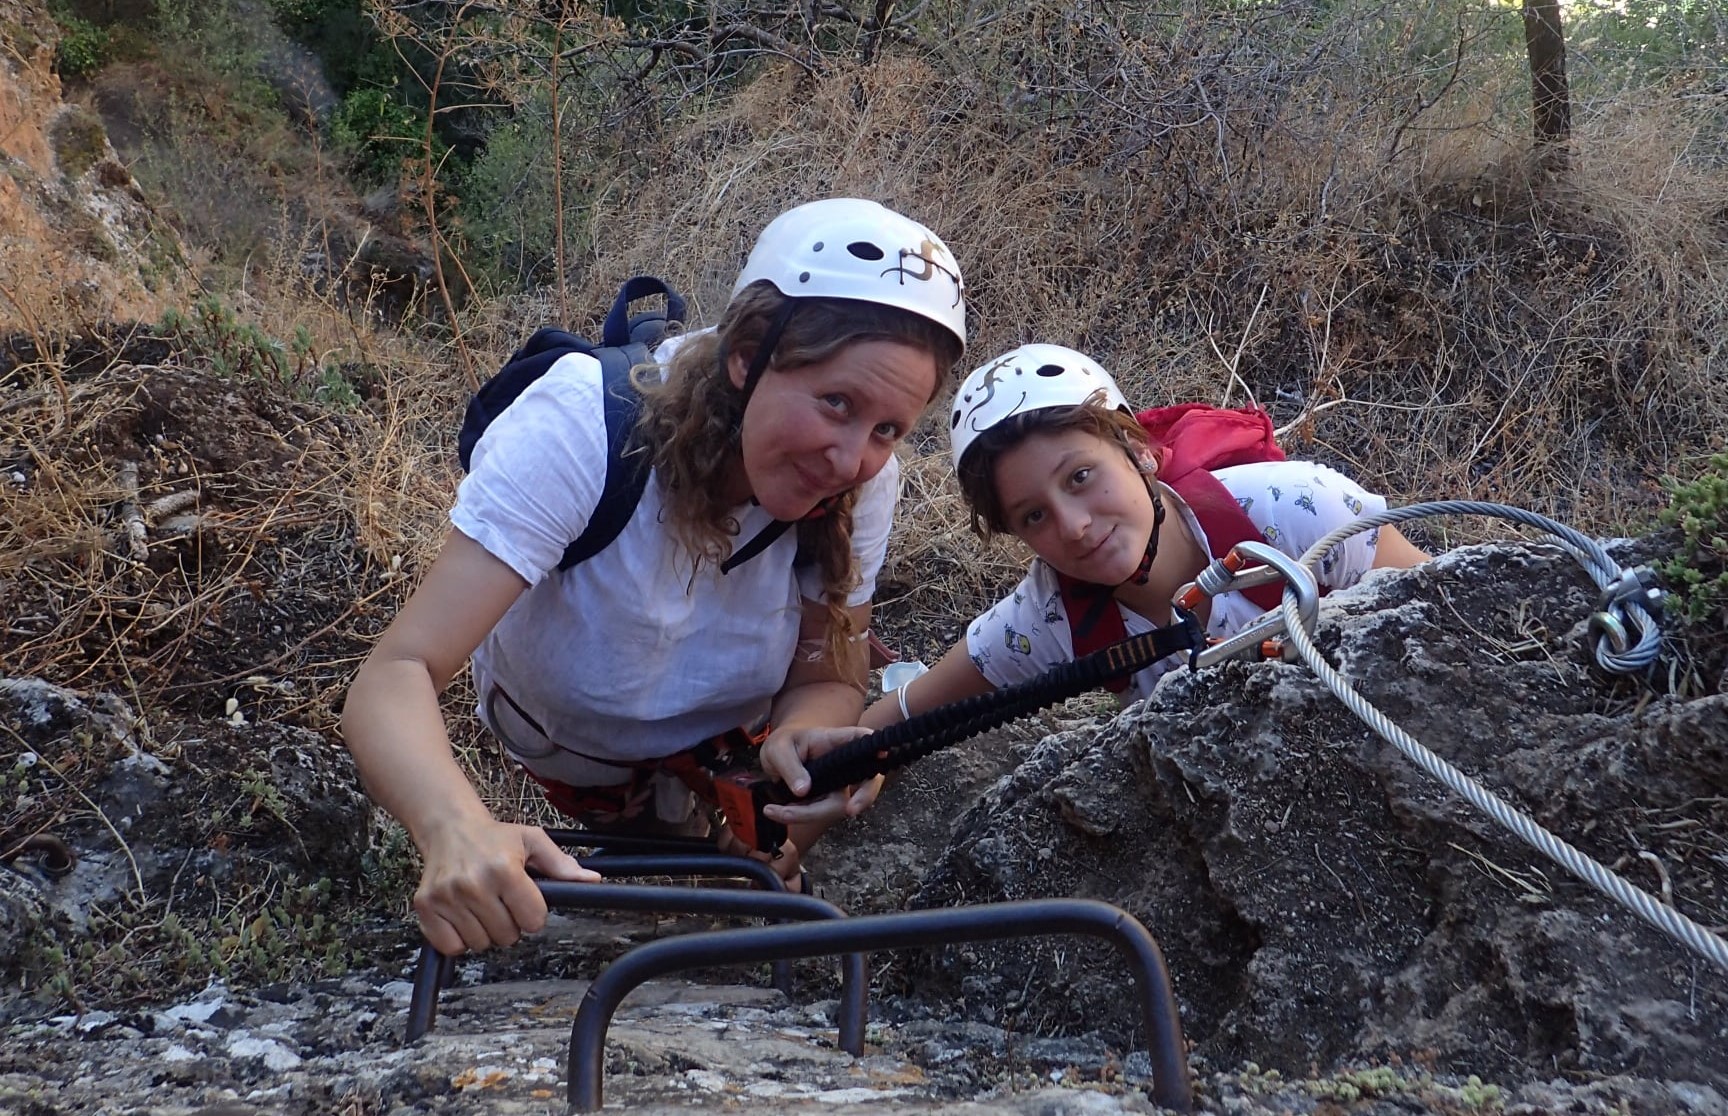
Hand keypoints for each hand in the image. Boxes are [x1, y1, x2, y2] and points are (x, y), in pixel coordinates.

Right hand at [413, 818, 599, 954]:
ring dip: (486, 931)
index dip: (534, 914)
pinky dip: (460, 939)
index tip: (526, 901)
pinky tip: (464, 915)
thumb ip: (562, 865)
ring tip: (483, 905)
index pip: (533, 920)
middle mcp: (474, 884)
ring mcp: (447, 897)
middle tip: (502, 901)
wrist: (449, 828)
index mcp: (504, 869)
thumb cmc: (495, 837)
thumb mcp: (533, 841)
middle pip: (507, 936)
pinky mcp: (426, 907)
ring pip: (481, 944)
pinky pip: (451, 947)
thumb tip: (592, 880)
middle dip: (510, 923)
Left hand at [758, 724, 884, 827]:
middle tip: (852, 811)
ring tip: (773, 811)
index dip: (875, 747)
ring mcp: (839, 783)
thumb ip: (790, 767)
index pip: (861, 739)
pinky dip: (800, 817)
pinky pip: (822, 813)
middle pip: (866, 780)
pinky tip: (777, 812)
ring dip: (809, 815)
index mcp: (835, 741)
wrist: (777, 758)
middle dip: (864, 798)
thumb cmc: (783, 744)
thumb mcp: (778, 749)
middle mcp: (844, 763)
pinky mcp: (829, 798)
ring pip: (840, 805)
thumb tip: (803, 791)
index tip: (882, 754)